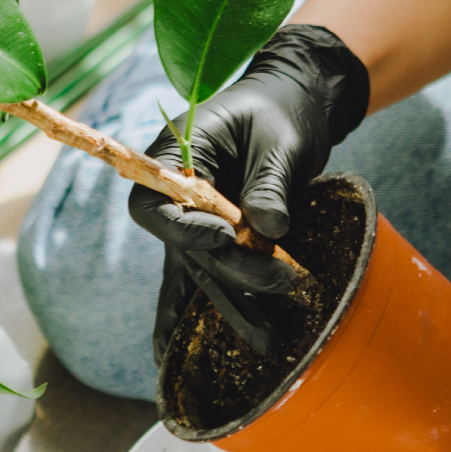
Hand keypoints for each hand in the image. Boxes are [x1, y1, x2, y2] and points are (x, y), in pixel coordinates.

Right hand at [129, 24, 369, 363]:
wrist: (294, 104)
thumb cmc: (282, 110)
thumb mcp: (281, 138)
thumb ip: (270, 181)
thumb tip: (270, 230)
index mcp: (174, 158)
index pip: (156, 207)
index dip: (185, 230)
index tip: (226, 235)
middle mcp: (175, 196)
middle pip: (185, 249)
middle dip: (229, 272)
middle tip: (280, 282)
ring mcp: (195, 222)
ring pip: (203, 273)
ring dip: (233, 305)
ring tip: (268, 340)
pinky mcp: (220, 240)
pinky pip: (214, 278)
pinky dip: (224, 308)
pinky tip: (228, 347)